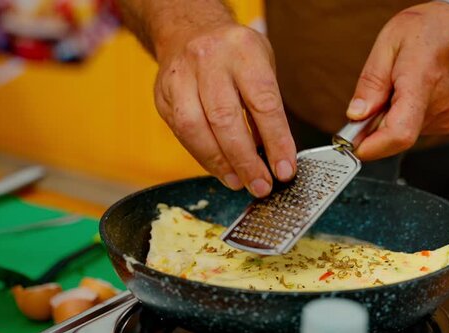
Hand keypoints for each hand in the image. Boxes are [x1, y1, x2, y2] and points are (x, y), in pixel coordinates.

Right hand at [154, 23, 296, 196]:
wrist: (190, 31)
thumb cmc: (235, 55)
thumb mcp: (262, 66)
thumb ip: (267, 107)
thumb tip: (274, 155)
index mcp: (243, 50)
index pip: (263, 102)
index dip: (276, 141)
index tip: (284, 169)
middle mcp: (208, 59)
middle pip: (225, 118)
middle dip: (245, 160)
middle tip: (261, 185)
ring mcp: (180, 76)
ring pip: (195, 128)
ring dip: (219, 163)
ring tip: (238, 182)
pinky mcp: (163, 95)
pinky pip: (181, 133)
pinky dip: (202, 156)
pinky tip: (220, 168)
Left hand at [346, 2, 448, 160]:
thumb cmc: (428, 29)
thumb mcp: (387, 43)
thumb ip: (371, 83)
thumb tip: (356, 115)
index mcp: (421, 82)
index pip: (399, 132)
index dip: (374, 147)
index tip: (354, 146)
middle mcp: (438, 105)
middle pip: (396, 135)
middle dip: (374, 127)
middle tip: (372, 100)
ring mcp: (446, 116)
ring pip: (403, 133)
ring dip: (389, 119)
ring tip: (396, 88)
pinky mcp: (448, 122)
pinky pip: (414, 128)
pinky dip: (403, 116)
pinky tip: (409, 94)